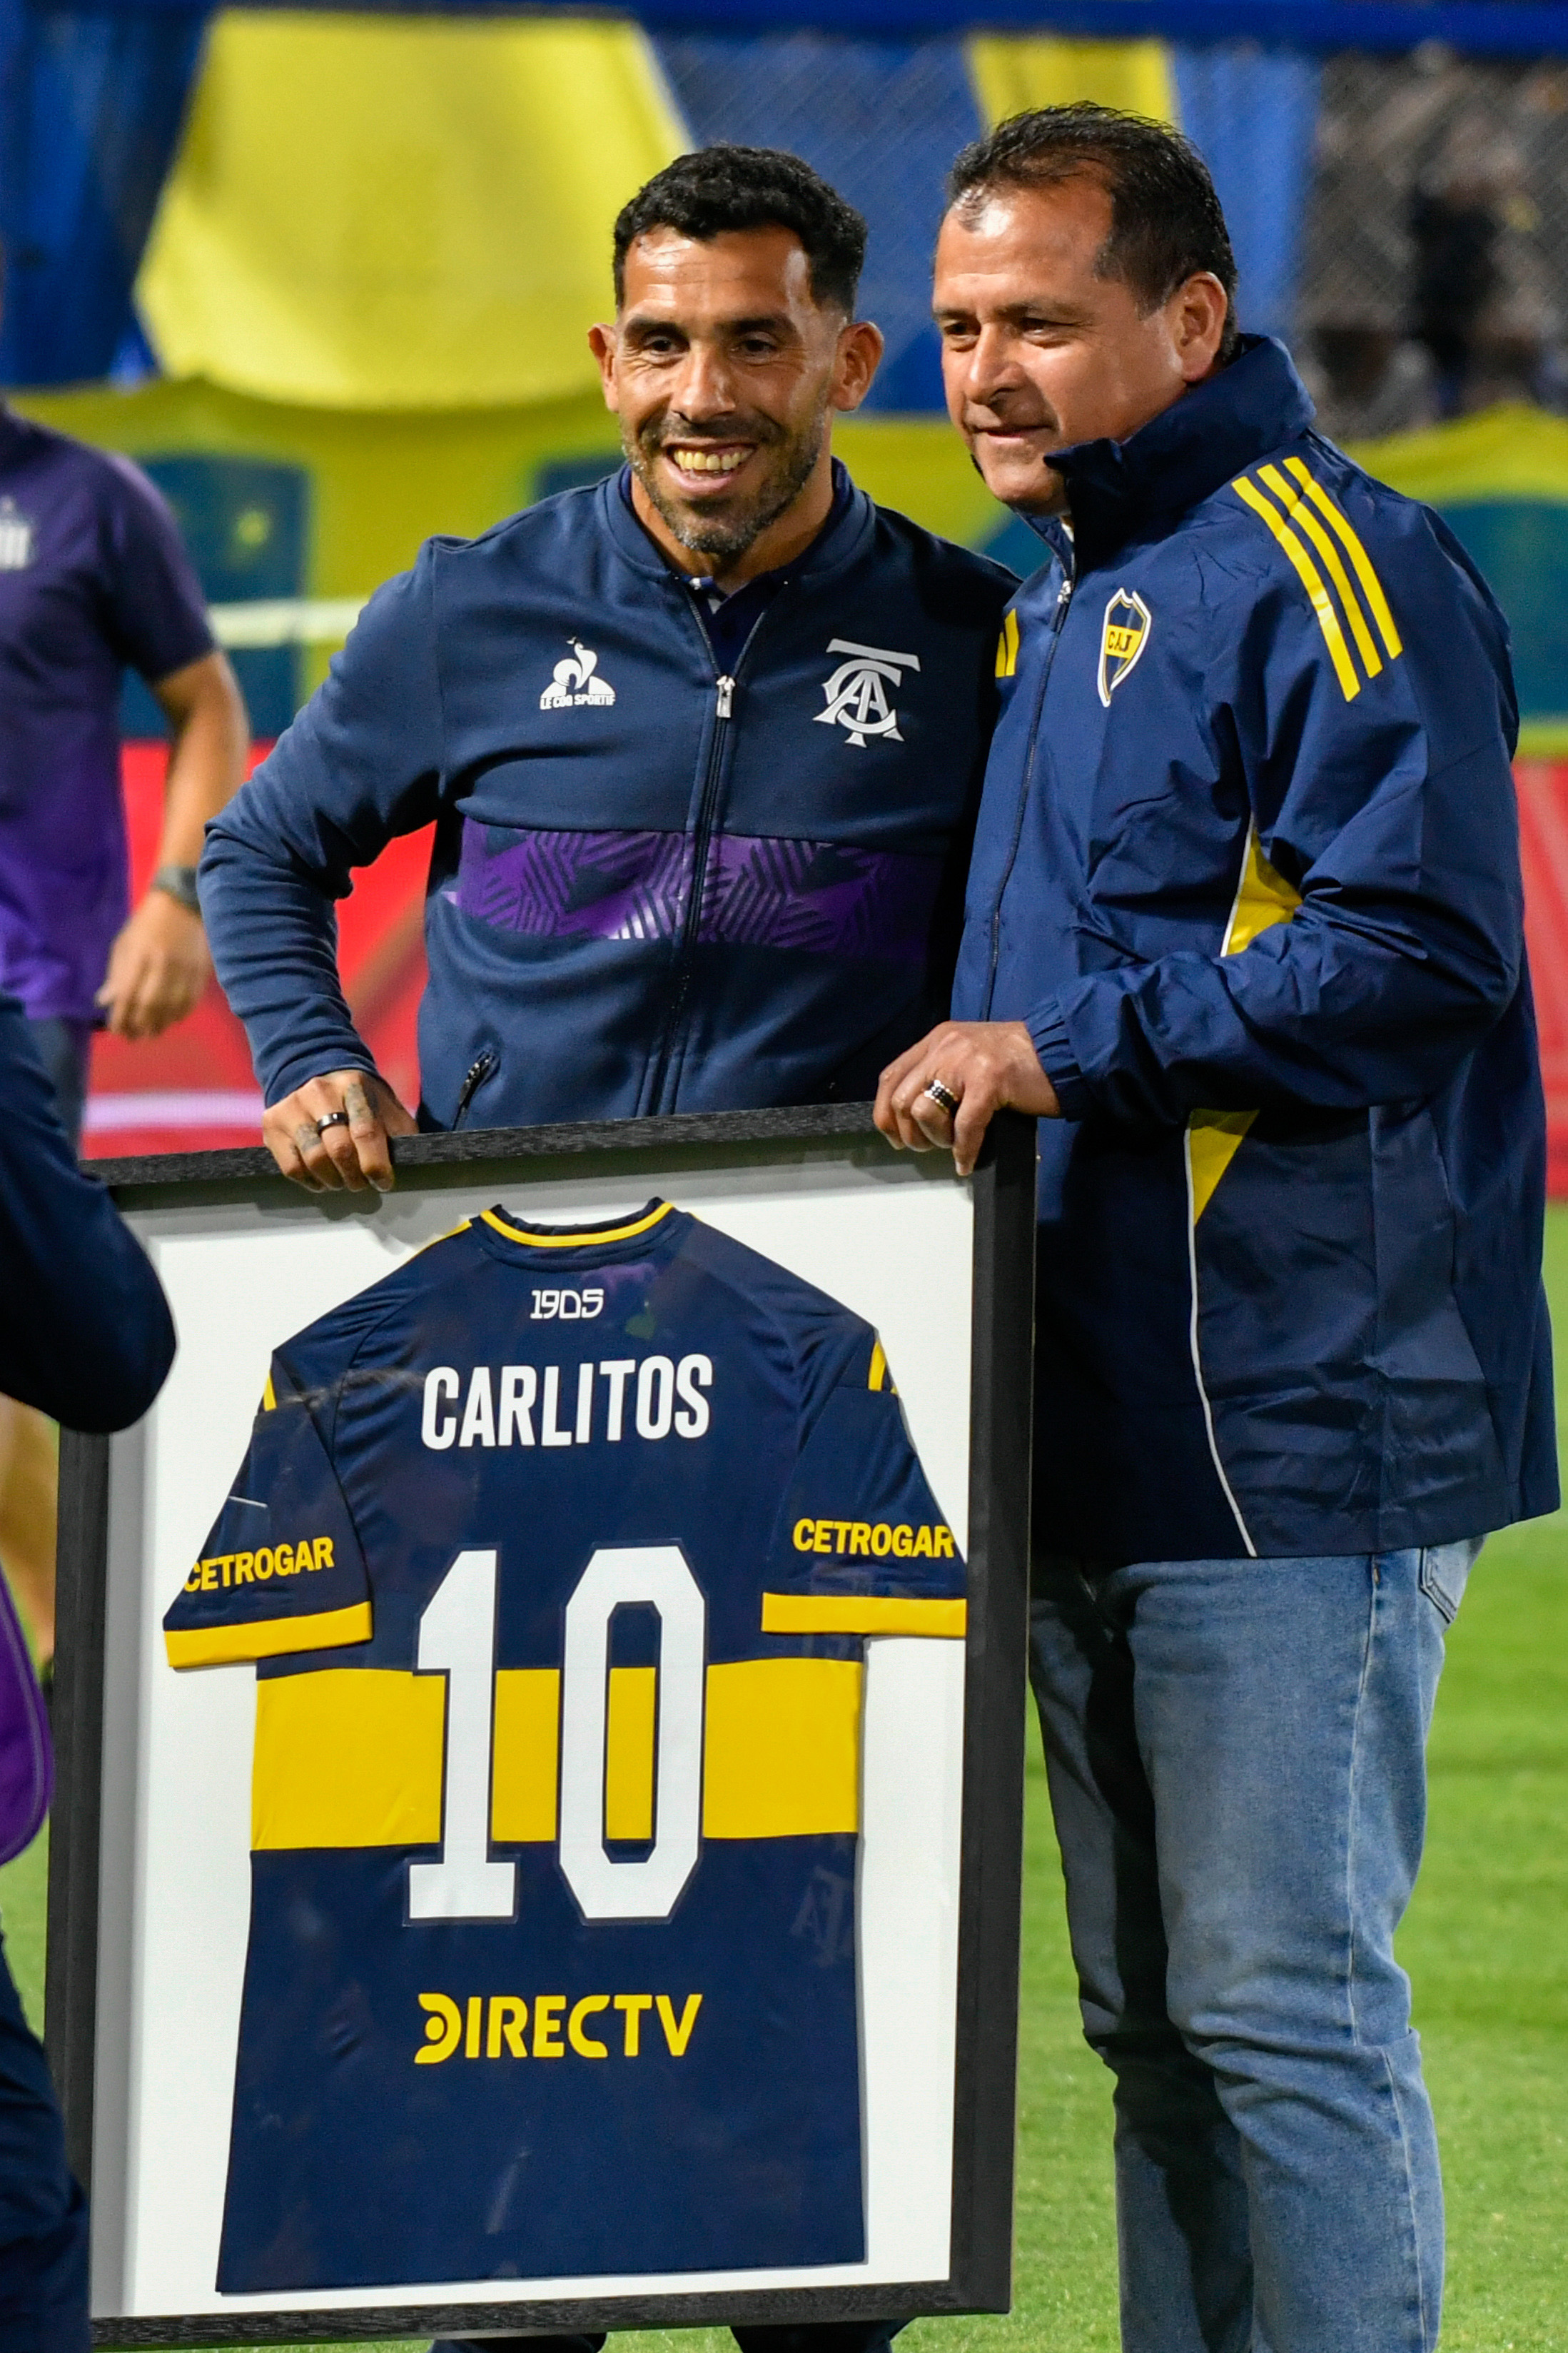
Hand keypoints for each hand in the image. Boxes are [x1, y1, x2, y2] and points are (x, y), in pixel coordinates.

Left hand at [95, 892, 211, 1038]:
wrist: (181, 905)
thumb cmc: (145, 925)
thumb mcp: (123, 945)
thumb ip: (116, 974)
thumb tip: (105, 1002)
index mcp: (140, 956)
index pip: (127, 994)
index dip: (121, 1017)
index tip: (116, 1029)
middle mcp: (163, 965)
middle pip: (151, 1005)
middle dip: (140, 1025)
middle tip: (133, 1037)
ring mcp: (184, 970)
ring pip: (173, 1007)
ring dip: (161, 1024)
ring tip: (151, 1032)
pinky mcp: (200, 972)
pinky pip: (191, 1001)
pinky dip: (180, 1015)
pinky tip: (172, 1020)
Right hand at [263, 1069, 417, 1193]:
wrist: (313, 1073)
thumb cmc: (358, 1099)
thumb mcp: (384, 1106)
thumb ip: (398, 1132)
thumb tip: (407, 1166)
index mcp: (353, 1086)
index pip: (365, 1132)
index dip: (376, 1164)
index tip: (383, 1182)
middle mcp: (318, 1093)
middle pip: (339, 1149)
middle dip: (355, 1176)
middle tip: (362, 1184)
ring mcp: (291, 1107)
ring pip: (314, 1159)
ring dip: (334, 1181)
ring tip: (343, 1181)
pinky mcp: (272, 1123)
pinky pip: (292, 1166)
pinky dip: (310, 1181)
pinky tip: (322, 1179)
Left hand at [874, 1020, 1059, 1177]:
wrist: (1066, 1049)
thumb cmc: (1021, 1061)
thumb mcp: (969, 1057)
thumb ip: (942, 1075)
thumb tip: (917, 1115)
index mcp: (936, 1040)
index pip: (891, 1078)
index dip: (886, 1114)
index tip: (898, 1137)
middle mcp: (944, 1046)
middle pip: (902, 1099)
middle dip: (911, 1133)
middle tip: (932, 1147)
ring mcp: (965, 1061)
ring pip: (924, 1111)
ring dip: (937, 1139)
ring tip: (956, 1145)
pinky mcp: (988, 1080)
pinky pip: (964, 1126)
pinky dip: (964, 1150)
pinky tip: (968, 1162)